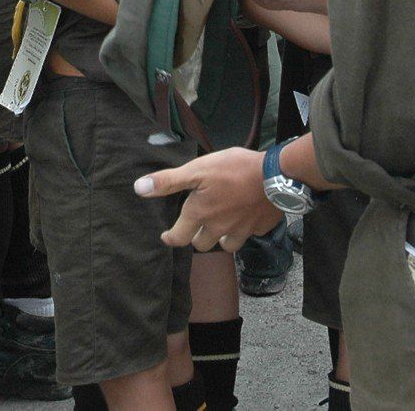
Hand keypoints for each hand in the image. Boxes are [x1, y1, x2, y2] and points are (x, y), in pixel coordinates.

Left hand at [136, 148, 281, 251]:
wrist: (275, 175)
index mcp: (200, 214)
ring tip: (220, 226)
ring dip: (220, 238)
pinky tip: (245, 218)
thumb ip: (168, 181)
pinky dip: (244, 230)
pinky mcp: (260, 228)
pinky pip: (249, 236)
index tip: (167, 236)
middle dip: (197, 237)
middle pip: (202, 245)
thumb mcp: (196, 169)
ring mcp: (241, 231)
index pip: (179, 238)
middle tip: (196, 225)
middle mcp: (218, 228)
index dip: (170, 238)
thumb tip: (139, 188)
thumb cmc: (233, 169)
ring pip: (226, 245)